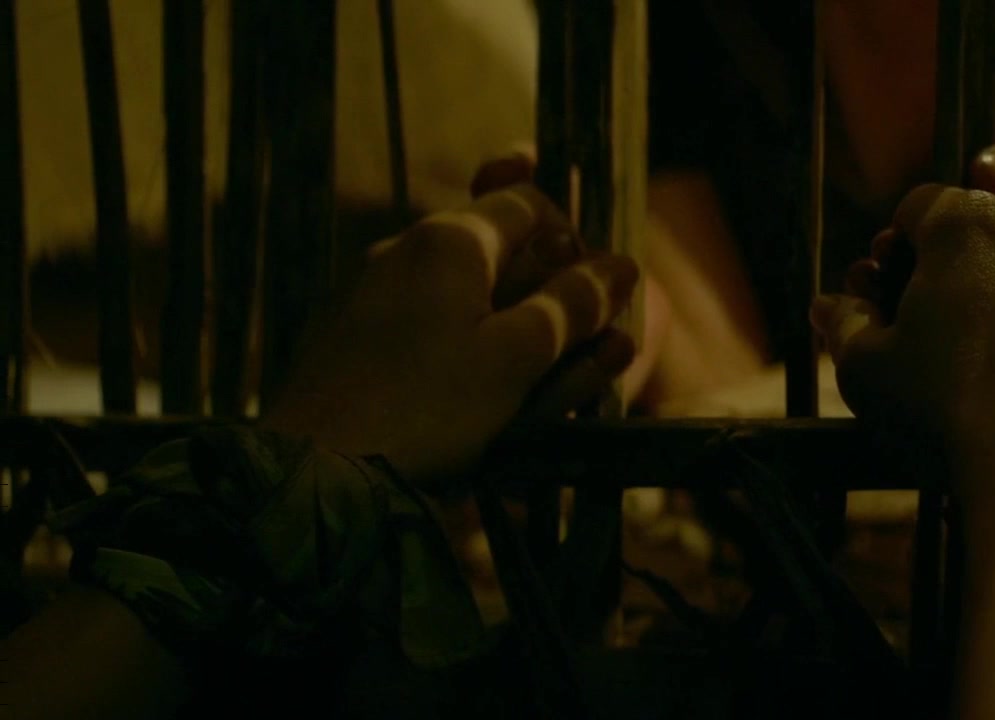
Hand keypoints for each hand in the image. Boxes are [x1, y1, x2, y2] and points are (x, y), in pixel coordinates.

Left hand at [261, 159, 639, 486]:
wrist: (313, 472)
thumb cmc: (428, 407)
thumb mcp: (517, 358)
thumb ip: (573, 307)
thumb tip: (622, 266)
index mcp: (449, 240)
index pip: (529, 204)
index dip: (575, 240)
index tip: (598, 293)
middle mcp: (405, 252)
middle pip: (499, 256)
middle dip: (552, 300)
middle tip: (588, 352)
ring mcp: (372, 297)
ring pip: (467, 302)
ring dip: (519, 339)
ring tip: (552, 393)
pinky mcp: (352, 344)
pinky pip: (429, 334)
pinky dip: (470, 359)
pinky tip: (489, 408)